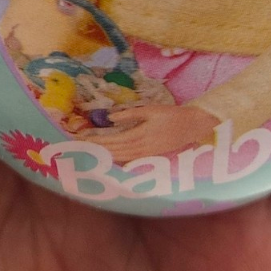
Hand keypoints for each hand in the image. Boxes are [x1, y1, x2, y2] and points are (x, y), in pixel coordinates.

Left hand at [71, 100, 218, 161]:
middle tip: (78, 147)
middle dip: (95, 149)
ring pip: (120, 157)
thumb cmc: (172, 115)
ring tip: (88, 153)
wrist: (192, 126)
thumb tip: (110, 118)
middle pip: (113, 151)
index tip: (81, 139)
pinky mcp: (150, 157)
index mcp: (140, 135)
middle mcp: (141, 148)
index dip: (96, 141)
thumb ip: (130, 114)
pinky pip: (129, 160)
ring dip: (103, 156)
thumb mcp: (151, 110)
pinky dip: (116, 160)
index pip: (112, 140)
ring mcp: (146, 155)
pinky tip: (107, 159)